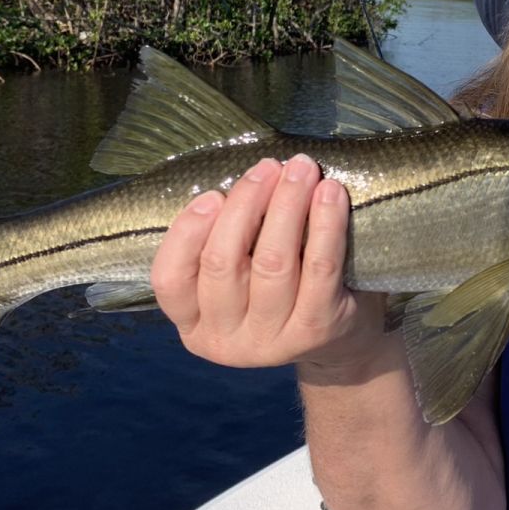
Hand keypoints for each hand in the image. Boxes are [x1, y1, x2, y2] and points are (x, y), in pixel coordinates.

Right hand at [150, 154, 384, 370]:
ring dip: (287, 204)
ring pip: (273, 263)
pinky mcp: (316, 330)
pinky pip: (320, 268)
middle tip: (268, 167)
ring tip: (302, 169)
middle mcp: (225, 340)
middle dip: (245, 203)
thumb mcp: (237, 279)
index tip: (213, 194)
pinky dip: (325, 224)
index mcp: (193, 324)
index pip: (171, 279)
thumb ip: (226, 242)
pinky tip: (330, 193)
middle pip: (223, 263)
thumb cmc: (276, 292)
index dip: (187, 232)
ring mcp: (270, 341)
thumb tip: (244, 182)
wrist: (337, 342)